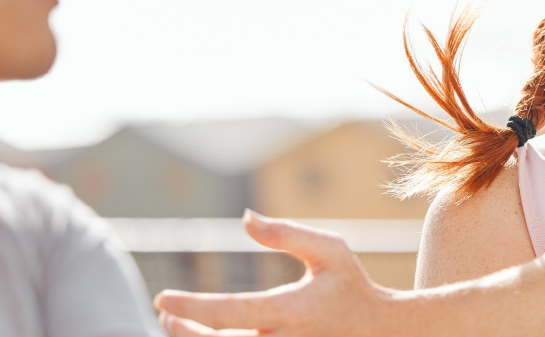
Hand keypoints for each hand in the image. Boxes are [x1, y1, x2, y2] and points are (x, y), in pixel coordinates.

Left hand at [154, 211, 399, 335]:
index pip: (228, 312)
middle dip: (183, 330)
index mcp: (291, 311)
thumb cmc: (351, 287)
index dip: (190, 307)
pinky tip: (206, 336)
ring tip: (177, 323)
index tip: (162, 298)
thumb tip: (244, 218)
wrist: (382, 332)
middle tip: (167, 312)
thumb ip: (287, 234)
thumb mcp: (331, 250)